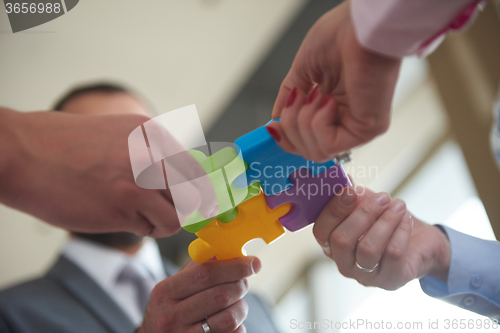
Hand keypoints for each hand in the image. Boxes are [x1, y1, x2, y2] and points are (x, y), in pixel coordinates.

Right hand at [0, 108, 215, 237]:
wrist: (24, 153)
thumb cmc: (67, 146)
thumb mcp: (121, 134)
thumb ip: (153, 153)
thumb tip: (180, 178)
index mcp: (154, 134)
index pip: (197, 168)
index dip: (197, 189)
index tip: (193, 201)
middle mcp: (154, 154)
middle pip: (194, 193)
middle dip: (185, 207)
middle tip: (171, 212)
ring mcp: (140, 180)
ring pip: (179, 215)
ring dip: (164, 222)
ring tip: (142, 216)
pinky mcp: (123, 207)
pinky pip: (153, 227)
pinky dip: (144, 229)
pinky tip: (123, 219)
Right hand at [138, 257, 260, 332]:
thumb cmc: (170, 310)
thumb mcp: (174, 288)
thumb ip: (198, 268)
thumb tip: (227, 249)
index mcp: (165, 292)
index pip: (206, 273)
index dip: (234, 266)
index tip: (253, 263)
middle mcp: (171, 316)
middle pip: (220, 295)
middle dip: (240, 285)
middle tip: (244, 282)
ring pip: (228, 319)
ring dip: (241, 308)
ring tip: (238, 304)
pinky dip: (238, 327)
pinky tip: (230, 323)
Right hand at [267, 0, 400, 160]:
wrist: (358, 26)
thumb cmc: (340, 36)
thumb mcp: (303, 69)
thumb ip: (290, 96)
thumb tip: (275, 119)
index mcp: (335, 107)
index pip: (309, 142)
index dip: (287, 139)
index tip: (273, 128)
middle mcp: (348, 120)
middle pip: (309, 152)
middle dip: (291, 128)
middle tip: (296, 100)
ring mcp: (358, 127)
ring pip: (316, 152)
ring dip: (303, 122)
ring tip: (315, 94)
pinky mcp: (367, 130)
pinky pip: (328, 144)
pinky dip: (318, 121)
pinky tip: (328, 99)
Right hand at [313, 186, 450, 289]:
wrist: (420, 240)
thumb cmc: (385, 222)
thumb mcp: (365, 204)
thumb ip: (350, 194)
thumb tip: (341, 177)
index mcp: (331, 245)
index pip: (321, 232)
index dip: (333, 210)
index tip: (351, 190)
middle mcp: (344, 264)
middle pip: (342, 240)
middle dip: (364, 213)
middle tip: (383, 197)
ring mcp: (366, 276)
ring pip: (368, 249)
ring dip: (385, 222)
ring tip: (399, 206)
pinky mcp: (390, 280)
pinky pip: (393, 255)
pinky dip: (401, 232)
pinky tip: (406, 220)